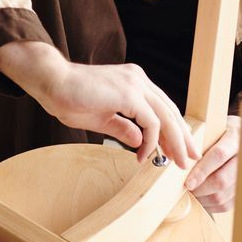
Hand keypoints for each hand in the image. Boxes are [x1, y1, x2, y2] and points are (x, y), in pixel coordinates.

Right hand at [0, 42, 194, 167]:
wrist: (52, 81)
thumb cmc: (70, 97)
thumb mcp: (102, 118)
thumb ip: (123, 128)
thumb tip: (140, 141)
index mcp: (134, 82)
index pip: (163, 107)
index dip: (173, 129)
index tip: (177, 150)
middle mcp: (139, 79)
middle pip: (171, 111)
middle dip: (182, 138)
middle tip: (189, 159)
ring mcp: (135, 84)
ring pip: (166, 116)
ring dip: (174, 142)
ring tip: (176, 162)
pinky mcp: (129, 94)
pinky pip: (150, 122)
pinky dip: (150, 141)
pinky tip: (143, 155)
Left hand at [183, 115, 240, 212]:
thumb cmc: (221, 134)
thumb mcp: (212, 128)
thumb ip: (198, 139)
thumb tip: (175, 153)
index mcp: (235, 137)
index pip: (219, 155)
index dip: (202, 170)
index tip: (187, 182)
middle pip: (221, 181)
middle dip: (199, 188)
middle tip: (184, 188)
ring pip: (222, 196)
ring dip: (202, 198)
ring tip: (190, 192)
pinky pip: (225, 205)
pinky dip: (209, 205)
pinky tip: (201, 197)